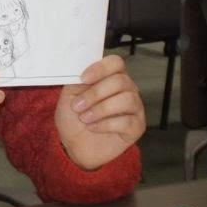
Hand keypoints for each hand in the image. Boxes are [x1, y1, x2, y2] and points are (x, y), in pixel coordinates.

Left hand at [54, 54, 144, 169]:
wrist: (74, 143)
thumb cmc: (73, 116)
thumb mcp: (68, 95)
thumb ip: (76, 81)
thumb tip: (81, 71)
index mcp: (110, 76)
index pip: (115, 62)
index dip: (100, 69)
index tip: (83, 79)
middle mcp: (126, 89)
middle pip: (121, 81)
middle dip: (95, 93)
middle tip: (77, 106)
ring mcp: (134, 107)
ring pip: (127, 100)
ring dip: (101, 109)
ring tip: (84, 118)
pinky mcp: (137, 126)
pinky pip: (127, 121)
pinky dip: (106, 124)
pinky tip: (93, 127)